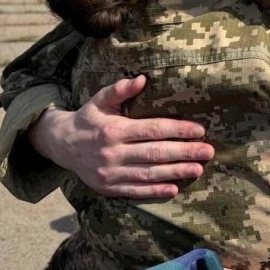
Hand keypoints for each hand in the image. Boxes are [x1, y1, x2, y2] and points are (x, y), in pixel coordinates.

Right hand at [27, 76, 214, 198]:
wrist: (61, 145)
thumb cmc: (88, 119)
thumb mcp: (100, 100)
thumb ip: (120, 89)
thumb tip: (141, 78)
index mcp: (114, 130)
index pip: (152, 130)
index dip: (177, 130)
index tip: (199, 130)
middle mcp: (112, 153)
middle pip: (155, 153)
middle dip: (184, 152)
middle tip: (208, 151)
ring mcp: (110, 173)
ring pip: (148, 174)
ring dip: (175, 172)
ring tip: (198, 169)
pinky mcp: (109, 188)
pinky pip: (135, 191)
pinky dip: (155, 191)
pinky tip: (174, 188)